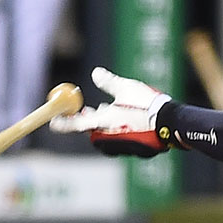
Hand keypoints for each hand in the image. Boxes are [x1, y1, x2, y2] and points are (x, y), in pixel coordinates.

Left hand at [49, 67, 172, 156]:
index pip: (74, 125)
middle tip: (86, 110)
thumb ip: (107, 82)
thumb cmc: (145, 104)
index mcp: (102, 122)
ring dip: (104, 123)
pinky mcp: (134, 149)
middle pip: (91, 130)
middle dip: (87, 120)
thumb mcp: (125, 87)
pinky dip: (118, 129)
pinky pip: (120, 139)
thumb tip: (95, 73)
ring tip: (107, 109)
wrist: (169, 123)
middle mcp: (108, 137)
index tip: (52, 123)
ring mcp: (121, 146)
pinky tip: (127, 119)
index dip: (62, 123)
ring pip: (105, 134)